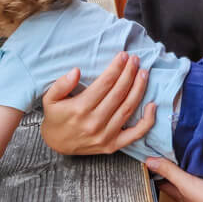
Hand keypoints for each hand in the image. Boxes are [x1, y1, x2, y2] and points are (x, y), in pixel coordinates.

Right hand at [41, 52, 155, 154]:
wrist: (56, 145)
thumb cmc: (55, 117)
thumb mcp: (50, 99)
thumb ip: (61, 84)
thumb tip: (76, 71)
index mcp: (80, 109)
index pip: (105, 84)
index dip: (116, 68)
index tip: (123, 56)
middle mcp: (95, 122)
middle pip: (119, 93)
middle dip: (129, 74)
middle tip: (135, 60)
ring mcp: (105, 136)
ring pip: (128, 108)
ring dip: (139, 89)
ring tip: (143, 73)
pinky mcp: (112, 145)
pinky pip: (135, 134)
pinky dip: (147, 121)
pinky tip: (152, 105)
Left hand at [146, 156, 202, 201]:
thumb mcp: (187, 184)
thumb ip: (170, 172)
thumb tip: (148, 161)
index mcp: (178, 195)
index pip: (161, 183)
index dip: (154, 172)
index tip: (150, 158)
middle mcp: (187, 200)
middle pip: (173, 184)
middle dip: (168, 172)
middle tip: (165, 156)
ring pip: (188, 186)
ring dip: (184, 175)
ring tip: (183, 160)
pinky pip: (202, 186)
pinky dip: (198, 178)